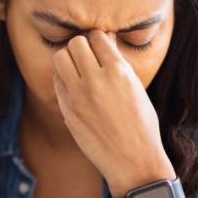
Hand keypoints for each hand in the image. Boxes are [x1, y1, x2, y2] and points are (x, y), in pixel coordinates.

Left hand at [51, 30, 174, 196]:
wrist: (132, 161)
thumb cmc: (141, 124)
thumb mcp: (136, 88)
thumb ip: (117, 64)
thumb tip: (104, 38)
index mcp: (119, 72)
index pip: (97, 36)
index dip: (98, 39)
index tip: (99, 46)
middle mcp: (97, 80)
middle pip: (75, 43)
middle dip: (81, 47)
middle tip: (87, 58)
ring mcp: (79, 95)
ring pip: (60, 57)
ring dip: (68, 59)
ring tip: (77, 69)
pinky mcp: (67, 109)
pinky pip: (56, 80)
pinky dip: (63, 78)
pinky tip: (74, 86)